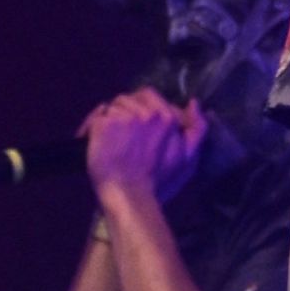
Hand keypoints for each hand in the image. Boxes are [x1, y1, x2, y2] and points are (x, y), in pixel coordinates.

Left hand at [81, 88, 207, 205]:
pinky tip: (93, 140)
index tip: (137, 128)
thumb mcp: (188, 158)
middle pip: (128, 99)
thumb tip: (194, 102)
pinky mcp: (103, 124)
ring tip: (108, 138)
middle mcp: (147, 112)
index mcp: (168, 117)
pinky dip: (91, 128)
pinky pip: (95, 118)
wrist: (129, 195)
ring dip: (109, 119)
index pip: (149, 96)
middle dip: (124, 111)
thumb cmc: (158, 181)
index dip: (141, 110)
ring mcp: (124, 116)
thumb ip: (197, 129)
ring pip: (111, 107)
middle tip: (123, 134)